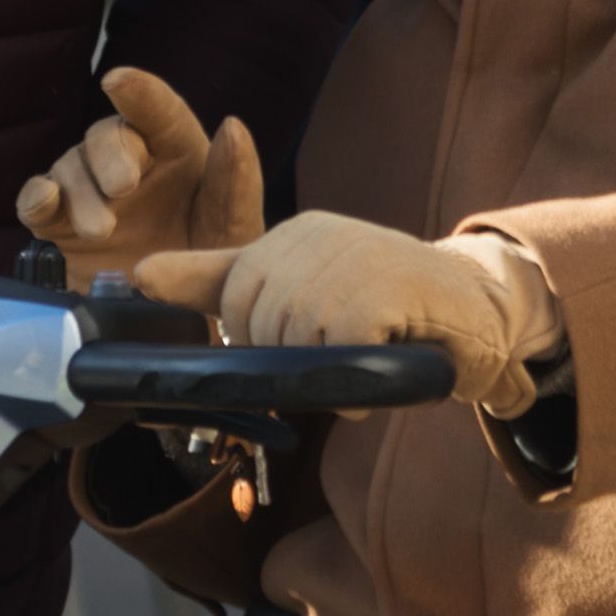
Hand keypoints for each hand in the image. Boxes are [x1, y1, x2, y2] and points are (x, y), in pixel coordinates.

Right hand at [14, 68, 265, 291]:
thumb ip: (235, 182)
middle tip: (123, 188)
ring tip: (101, 231)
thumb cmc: (212, 266)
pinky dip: (35, 198)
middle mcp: (129, 162)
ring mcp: (90, 190)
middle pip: (106, 135)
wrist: (175, 322)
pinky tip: (44, 203)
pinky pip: (36, 200)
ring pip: (70, 167)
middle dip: (110, 155)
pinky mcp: (59, 224)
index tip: (117, 81)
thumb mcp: (233, 232)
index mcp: (177, 151)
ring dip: (81, 194)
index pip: (157, 110)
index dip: (138, 93)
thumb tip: (232, 124)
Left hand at [137, 214, 564, 419]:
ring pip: (294, 345)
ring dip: (332, 371)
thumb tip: (136, 275)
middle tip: (343, 349)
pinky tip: (385, 363)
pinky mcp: (378, 293)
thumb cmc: (385, 304)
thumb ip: (216, 279)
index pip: (234, 299)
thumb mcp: (298, 283)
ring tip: (369, 350)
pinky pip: (336, 358)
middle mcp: (316, 236)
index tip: (306, 339)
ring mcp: (348, 260)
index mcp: (293, 233)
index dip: (263, 336)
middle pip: (259, 327)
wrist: (480, 310)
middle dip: (295, 359)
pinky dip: (361, 383)